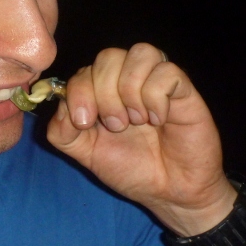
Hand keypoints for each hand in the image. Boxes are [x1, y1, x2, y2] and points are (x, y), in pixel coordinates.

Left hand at [46, 43, 235, 234]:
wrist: (170, 192)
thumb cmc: (131, 169)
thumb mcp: (85, 153)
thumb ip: (62, 132)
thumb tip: (62, 106)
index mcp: (104, 91)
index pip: (84, 70)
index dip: (79, 91)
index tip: (84, 122)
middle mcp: (130, 80)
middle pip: (109, 56)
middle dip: (103, 92)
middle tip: (115, 126)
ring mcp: (157, 81)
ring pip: (140, 52)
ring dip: (130, 89)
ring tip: (137, 120)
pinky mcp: (183, 90)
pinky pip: (167, 71)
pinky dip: (156, 97)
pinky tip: (159, 119)